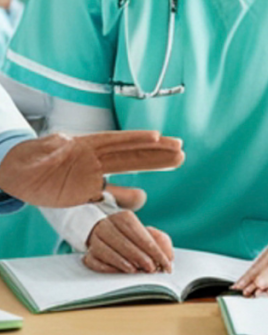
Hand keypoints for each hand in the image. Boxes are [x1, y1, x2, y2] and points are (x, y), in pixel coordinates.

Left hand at [0, 129, 183, 207]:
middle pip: (131, 154)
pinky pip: (112, 196)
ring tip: (177, 160)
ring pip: (129, 171)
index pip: (116, 141)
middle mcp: (95, 158)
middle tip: (180, 150)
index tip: (158, 137)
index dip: (137, 139)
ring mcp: (94, 175)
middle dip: (156, 151)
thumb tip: (62, 141)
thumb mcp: (34, 150)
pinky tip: (142, 197)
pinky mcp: (88, 192)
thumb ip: (50, 146)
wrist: (19, 176)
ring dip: (151, 167)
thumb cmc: (26, 158)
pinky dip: (127, 197)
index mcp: (85, 144)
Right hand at [84, 211, 173, 273]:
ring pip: (109, 253)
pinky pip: (95, 262)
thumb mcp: (145, 231)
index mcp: (125, 217)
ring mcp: (96, 239)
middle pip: (126, 245)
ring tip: (137, 271)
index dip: (156, 252)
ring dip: (125, 264)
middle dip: (142, 258)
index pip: (143, 237)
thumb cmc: (129, 232)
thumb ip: (159, 240)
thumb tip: (169, 256)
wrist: (102, 228)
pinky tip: (120, 271)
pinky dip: (108, 268)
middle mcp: (108, 225)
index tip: (166, 263)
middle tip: (153, 269)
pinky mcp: (88, 252)